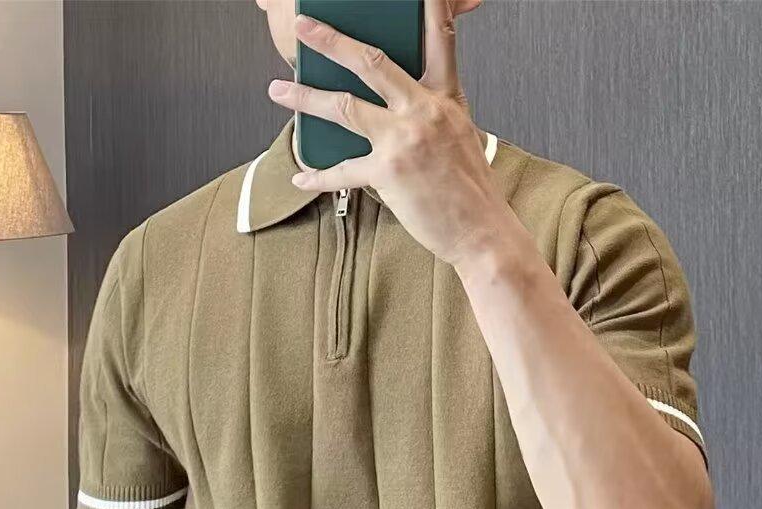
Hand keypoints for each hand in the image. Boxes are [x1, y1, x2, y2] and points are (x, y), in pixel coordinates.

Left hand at [267, 0, 518, 268]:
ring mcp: (404, 140)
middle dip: (332, 41)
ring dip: (305, 97)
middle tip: (306, 29)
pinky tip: (301, 175)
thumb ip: (434, 108)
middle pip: (371, 62)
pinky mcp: (388, 173)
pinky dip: (318, 175)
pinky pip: (342, 170)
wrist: (481, 233)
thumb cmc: (470, 190)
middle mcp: (424, 110)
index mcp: (445, 97)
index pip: (439, 36)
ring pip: (344, 106)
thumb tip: (402, 102)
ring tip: (279, 90)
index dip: (427, 5)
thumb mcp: (462, 134)